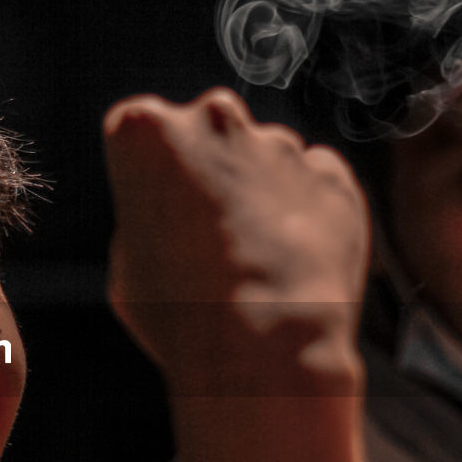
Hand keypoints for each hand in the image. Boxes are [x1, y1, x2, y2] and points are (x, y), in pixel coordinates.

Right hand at [104, 87, 367, 394]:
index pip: (140, 132)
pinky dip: (306, 213)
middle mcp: (214, 120)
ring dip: (259, 195)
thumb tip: (175, 222)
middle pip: (209, 132)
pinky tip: (293, 263)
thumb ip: (150, 221)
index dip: (148, 175)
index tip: (156, 209)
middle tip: (204, 234)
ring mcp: (280, 144)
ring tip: (254, 262)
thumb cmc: (180, 310)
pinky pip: (314, 185)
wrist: (264, 341)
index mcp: (145, 131)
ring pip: (265, 159)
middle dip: (209, 170)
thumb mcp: (128, 267)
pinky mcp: (333, 175)